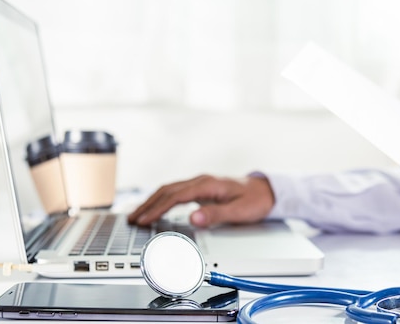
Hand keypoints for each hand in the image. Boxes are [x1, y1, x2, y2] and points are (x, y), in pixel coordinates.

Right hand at [127, 174, 274, 227]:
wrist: (267, 190)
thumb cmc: (255, 200)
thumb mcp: (239, 211)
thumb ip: (216, 214)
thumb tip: (194, 218)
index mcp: (208, 184)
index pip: (176, 196)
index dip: (157, 208)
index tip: (144, 219)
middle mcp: (201, 181)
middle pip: (167, 190)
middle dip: (148, 204)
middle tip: (132, 218)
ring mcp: (200, 183)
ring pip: (170, 189)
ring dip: (152, 201)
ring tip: (137, 214)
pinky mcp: (201, 189)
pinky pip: (176, 192)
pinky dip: (162, 199)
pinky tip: (155, 207)